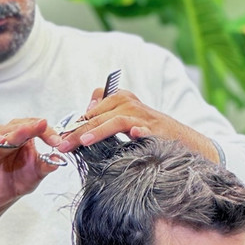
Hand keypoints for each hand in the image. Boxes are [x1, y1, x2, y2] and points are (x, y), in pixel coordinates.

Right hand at [0, 118, 63, 209]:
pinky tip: (0, 141)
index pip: (37, 126)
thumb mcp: (38, 173)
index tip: (56, 141)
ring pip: (4, 130)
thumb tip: (59, 159)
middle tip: (43, 126)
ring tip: (23, 133)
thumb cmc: (20, 179)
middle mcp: (11, 135)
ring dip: (14, 132)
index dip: (47, 131)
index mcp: (27, 138)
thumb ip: (47, 165)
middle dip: (33, 127)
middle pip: (21, 125)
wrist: (4, 195)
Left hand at [55, 89, 218, 161]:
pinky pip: (147, 130)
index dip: (75, 123)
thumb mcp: (124, 122)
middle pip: (99, 116)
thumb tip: (84, 112)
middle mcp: (132, 105)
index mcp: (122, 100)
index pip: (92, 109)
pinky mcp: (159, 131)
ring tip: (85, 141)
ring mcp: (145, 118)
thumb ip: (104, 115)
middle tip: (63, 144)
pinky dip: (141, 131)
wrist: (183, 141)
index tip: (60, 138)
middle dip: (78, 131)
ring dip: (100, 130)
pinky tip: (136, 135)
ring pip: (117, 120)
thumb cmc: (151, 133)